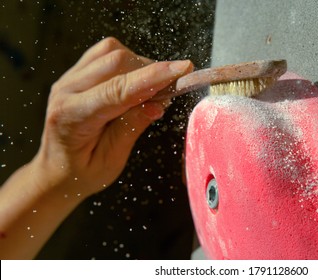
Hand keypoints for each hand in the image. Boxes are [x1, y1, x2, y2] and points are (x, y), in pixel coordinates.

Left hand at [33, 37, 192, 198]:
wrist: (56, 170)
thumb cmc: (82, 172)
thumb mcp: (110, 161)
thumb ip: (131, 128)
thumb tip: (158, 104)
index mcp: (72, 116)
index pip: (118, 89)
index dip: (153, 78)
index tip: (183, 70)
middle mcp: (66, 91)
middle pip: (116, 62)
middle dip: (151, 72)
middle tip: (172, 90)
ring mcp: (69, 78)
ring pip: (112, 52)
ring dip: (140, 67)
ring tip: (153, 90)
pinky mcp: (76, 73)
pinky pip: (105, 53)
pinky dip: (128, 62)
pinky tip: (136, 82)